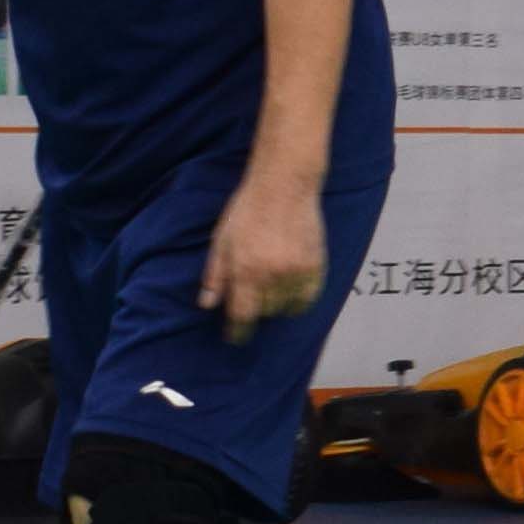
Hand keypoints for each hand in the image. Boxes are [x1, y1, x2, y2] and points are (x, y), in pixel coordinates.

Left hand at [201, 171, 334, 329]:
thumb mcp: (221, 241)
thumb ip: (215, 275)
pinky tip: (290, 292)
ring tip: (270, 291)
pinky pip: (308, 298)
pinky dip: (298, 300)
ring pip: (286, 307)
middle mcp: (272, 276)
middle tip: (251, 297)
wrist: (284, 186)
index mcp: (246, 271)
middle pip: (264, 312)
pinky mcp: (315, 266)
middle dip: (255, 310)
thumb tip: (207, 305)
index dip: (237, 331)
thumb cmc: (247, 211)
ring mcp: (297, 272)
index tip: (234, 338)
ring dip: (275, 305)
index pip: (242, 315)